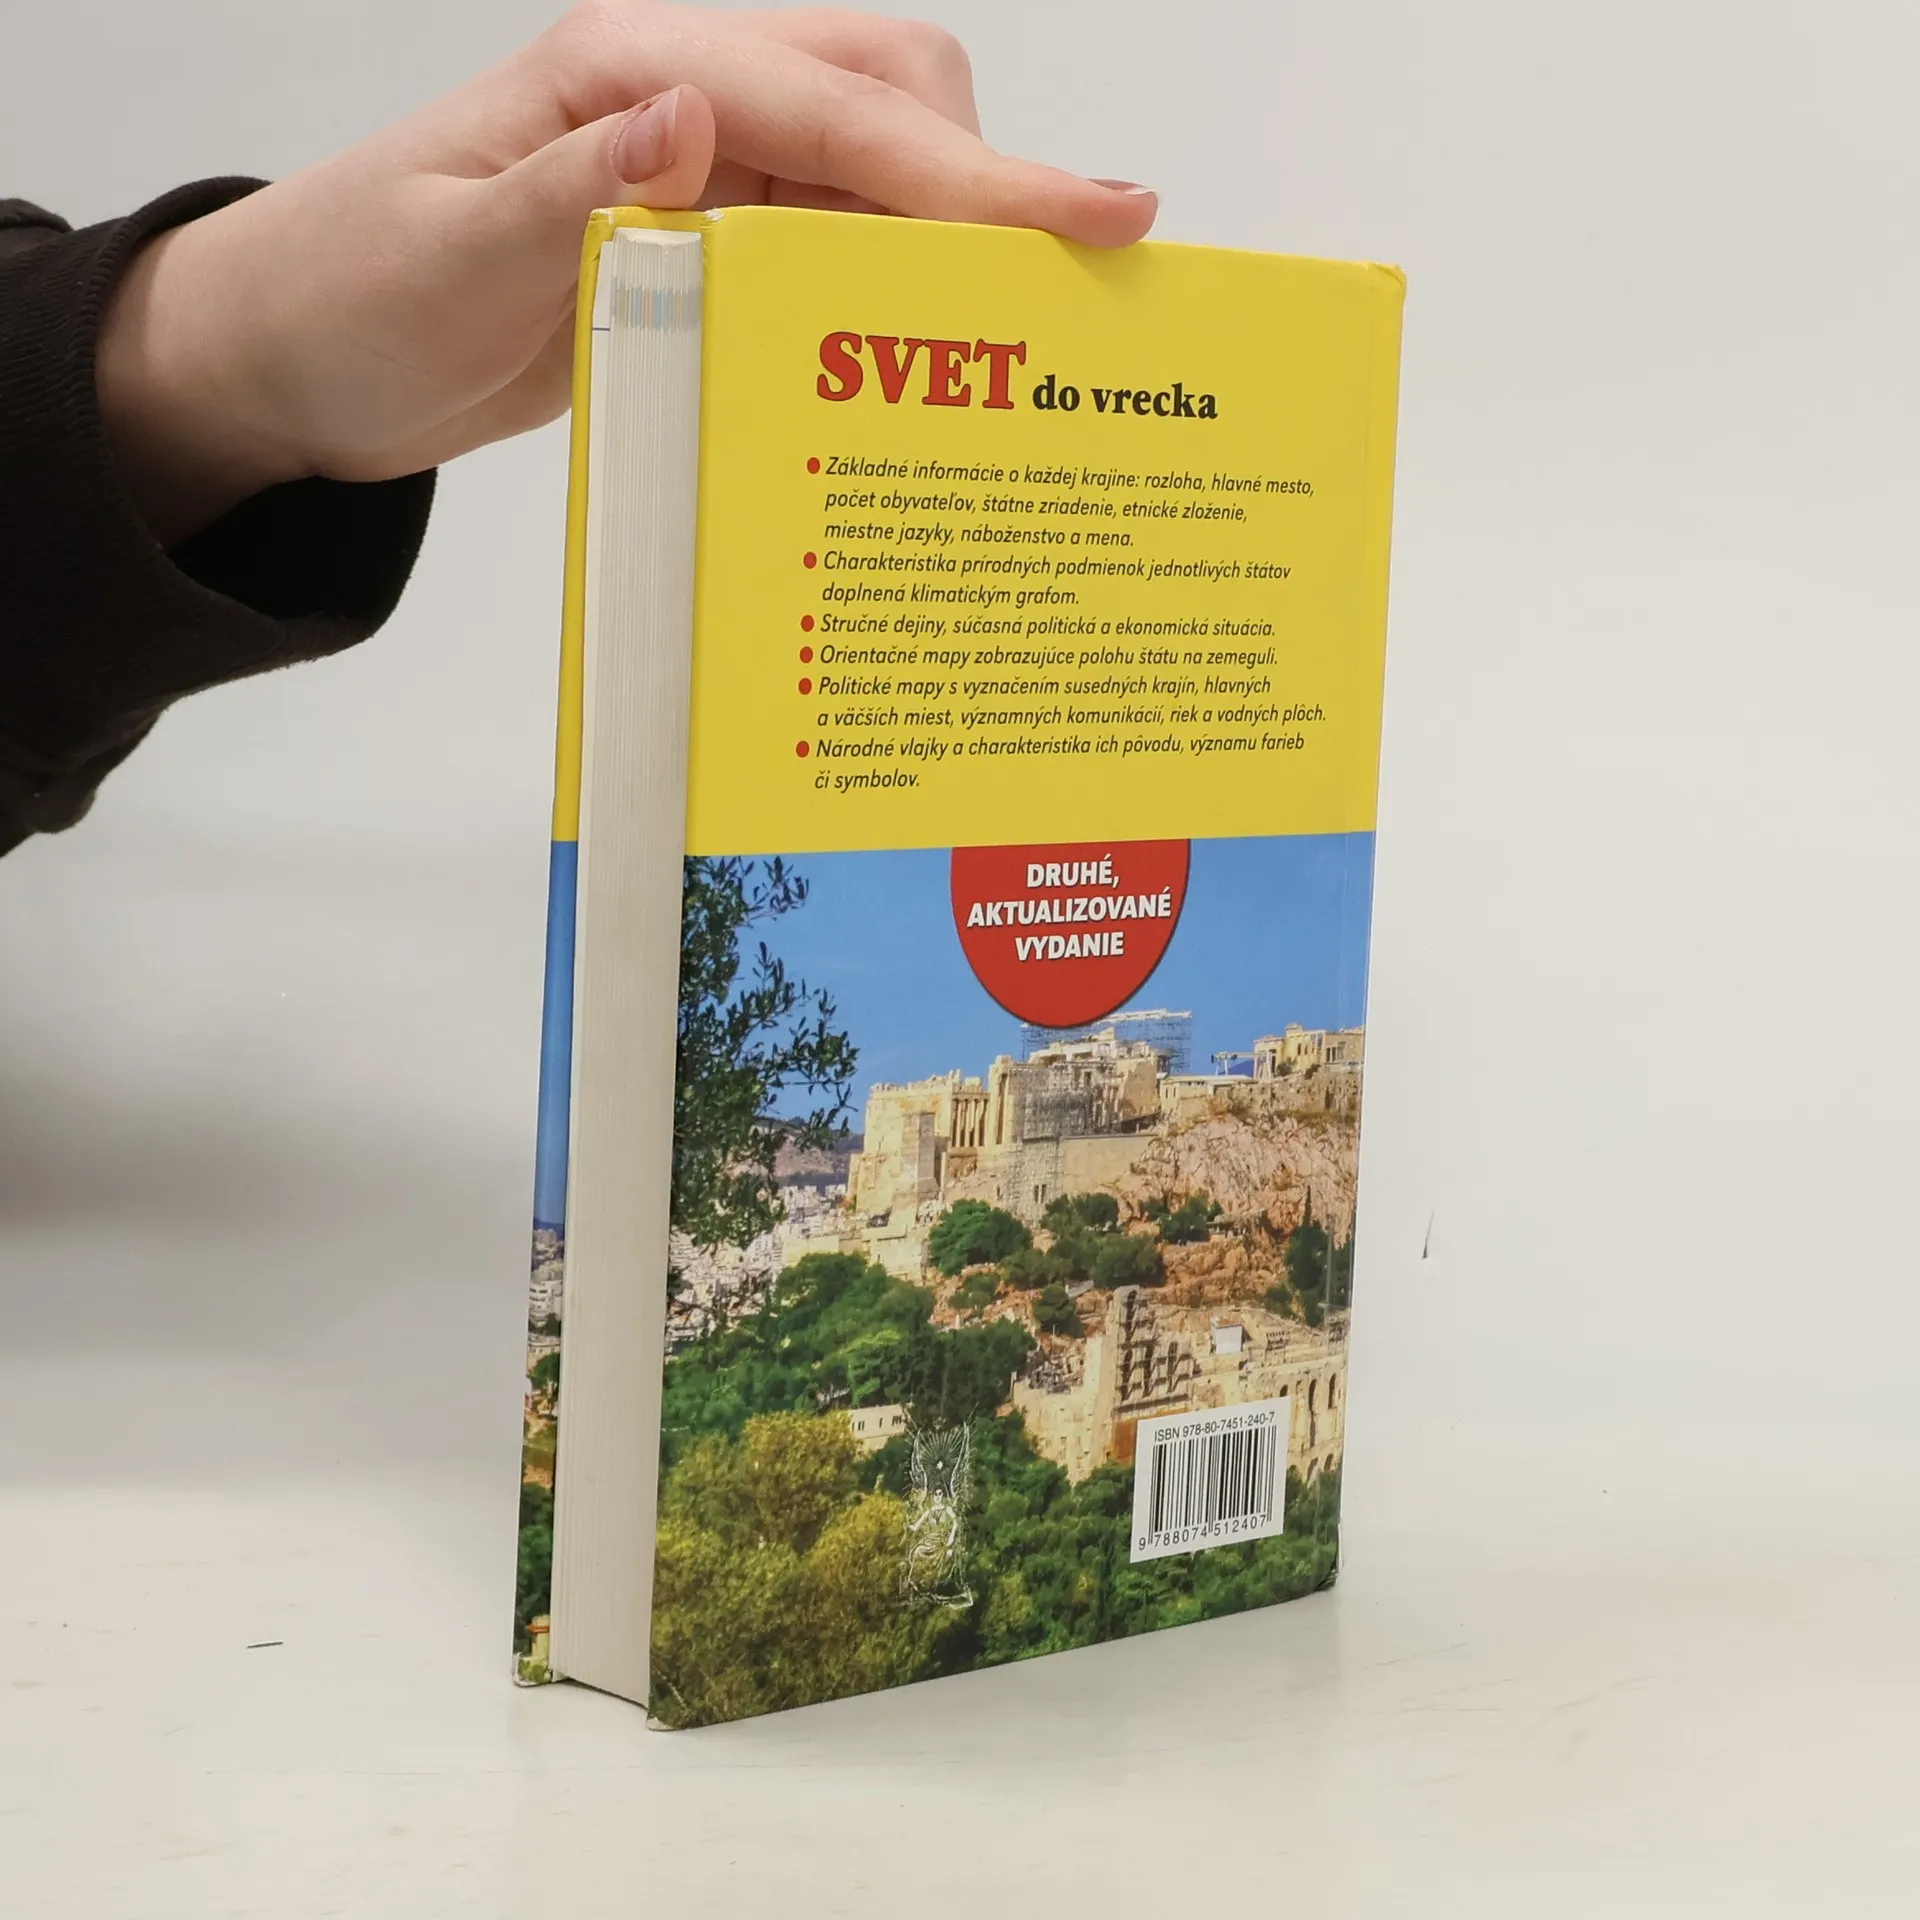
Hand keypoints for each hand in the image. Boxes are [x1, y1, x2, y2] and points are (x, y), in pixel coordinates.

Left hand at [95, 2, 1155, 543]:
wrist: (297, 358)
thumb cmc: (349, 294)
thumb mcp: (448, 248)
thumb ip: (578, 182)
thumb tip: (698, 113)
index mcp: (627, 70)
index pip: (837, 106)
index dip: (974, 171)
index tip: (1101, 214)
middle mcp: (683, 101)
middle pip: (891, 99)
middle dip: (990, 186)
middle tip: (1076, 294)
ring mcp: (700, 169)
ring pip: (877, 173)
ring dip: (954, 240)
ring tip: (1030, 337)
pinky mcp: (702, 241)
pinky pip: (832, 244)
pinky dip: (895, 285)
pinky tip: (930, 349)